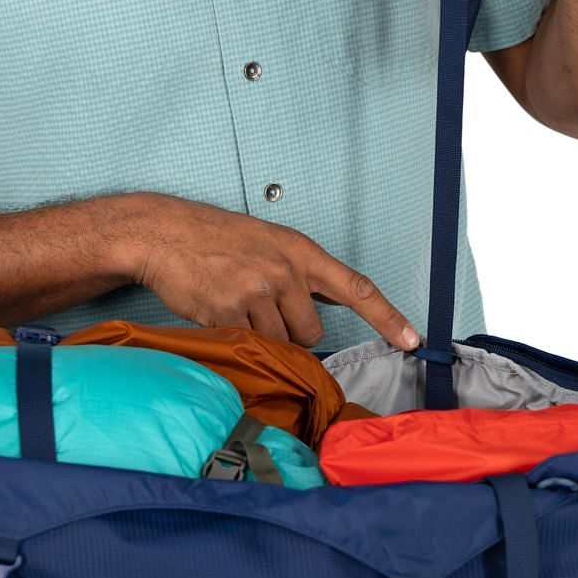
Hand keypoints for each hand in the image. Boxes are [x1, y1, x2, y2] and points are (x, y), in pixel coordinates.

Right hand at [125, 193, 418, 350]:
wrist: (165, 233)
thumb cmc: (218, 239)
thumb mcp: (270, 244)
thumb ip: (301, 274)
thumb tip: (329, 308)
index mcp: (301, 252)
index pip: (357, 287)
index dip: (387, 317)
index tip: (412, 339)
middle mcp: (285, 271)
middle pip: (312, 332)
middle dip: (291, 331)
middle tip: (260, 306)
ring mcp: (257, 291)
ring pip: (281, 343)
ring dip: (263, 336)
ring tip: (236, 304)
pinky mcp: (229, 311)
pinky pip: (250, 345)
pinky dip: (237, 338)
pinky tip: (218, 310)